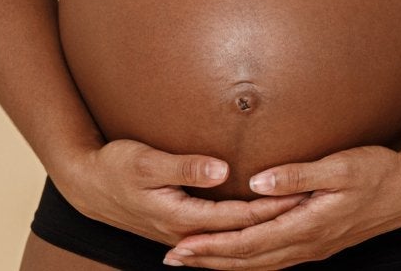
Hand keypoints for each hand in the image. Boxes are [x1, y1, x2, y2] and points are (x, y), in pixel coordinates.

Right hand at [56, 139, 307, 248]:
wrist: (87, 185)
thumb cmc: (115, 167)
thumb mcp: (145, 162)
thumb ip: (184, 167)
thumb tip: (221, 171)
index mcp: (181, 217)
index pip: (237, 217)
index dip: (270, 207)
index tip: (300, 196)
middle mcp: (186, 231)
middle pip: (241, 232)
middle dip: (277, 220)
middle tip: (314, 205)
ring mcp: (184, 232)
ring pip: (233, 238)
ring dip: (264, 228)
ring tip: (299, 215)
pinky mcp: (182, 226)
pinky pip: (222, 234)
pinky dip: (245, 231)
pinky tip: (263, 226)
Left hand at [160, 144, 400, 268]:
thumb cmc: (378, 171)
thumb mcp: (341, 166)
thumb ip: (298, 175)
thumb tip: (256, 182)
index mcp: (307, 225)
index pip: (248, 241)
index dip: (212, 245)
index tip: (181, 243)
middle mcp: (306, 244)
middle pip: (248, 260)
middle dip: (209, 259)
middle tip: (173, 257)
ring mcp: (313, 247)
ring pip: (260, 264)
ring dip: (225, 263)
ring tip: (195, 260)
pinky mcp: (319, 242)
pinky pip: (275, 259)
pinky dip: (250, 261)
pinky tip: (239, 258)